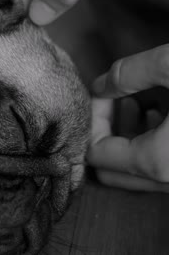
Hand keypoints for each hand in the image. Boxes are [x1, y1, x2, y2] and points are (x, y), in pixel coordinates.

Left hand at [87, 45, 168, 191]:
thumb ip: (131, 73)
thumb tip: (100, 86)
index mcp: (156, 161)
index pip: (96, 152)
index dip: (93, 119)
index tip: (104, 93)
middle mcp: (167, 181)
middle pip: (112, 169)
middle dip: (106, 133)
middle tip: (117, 101)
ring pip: (137, 172)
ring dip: (128, 140)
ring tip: (138, 104)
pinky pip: (160, 169)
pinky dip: (150, 146)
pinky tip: (161, 115)